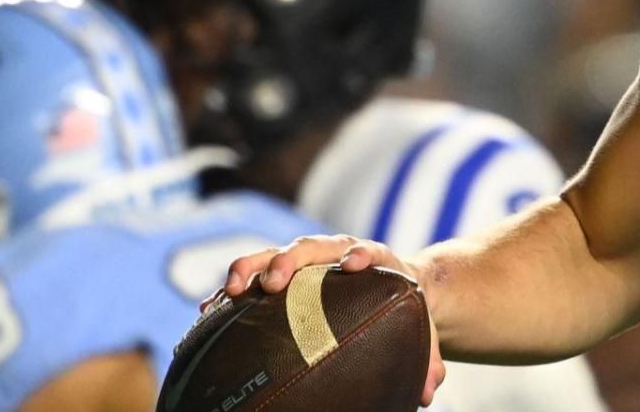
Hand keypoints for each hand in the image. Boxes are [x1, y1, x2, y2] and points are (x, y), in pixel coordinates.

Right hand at [216, 235, 446, 405]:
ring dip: (250, 267)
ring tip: (231, 290)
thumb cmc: (402, 306)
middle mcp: (332, 252)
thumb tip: (431, 392)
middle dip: (290, 260)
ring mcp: (303, 261)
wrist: (389, 282)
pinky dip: (230, 291)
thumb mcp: (421, 328)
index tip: (353, 263)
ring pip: (271, 254)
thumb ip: (428, 357)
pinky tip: (209, 311)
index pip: (365, 250)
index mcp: (373, 258)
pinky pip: (249, 278)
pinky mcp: (279, 276)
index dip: (359, 254)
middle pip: (309, 247)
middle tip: (273, 281)